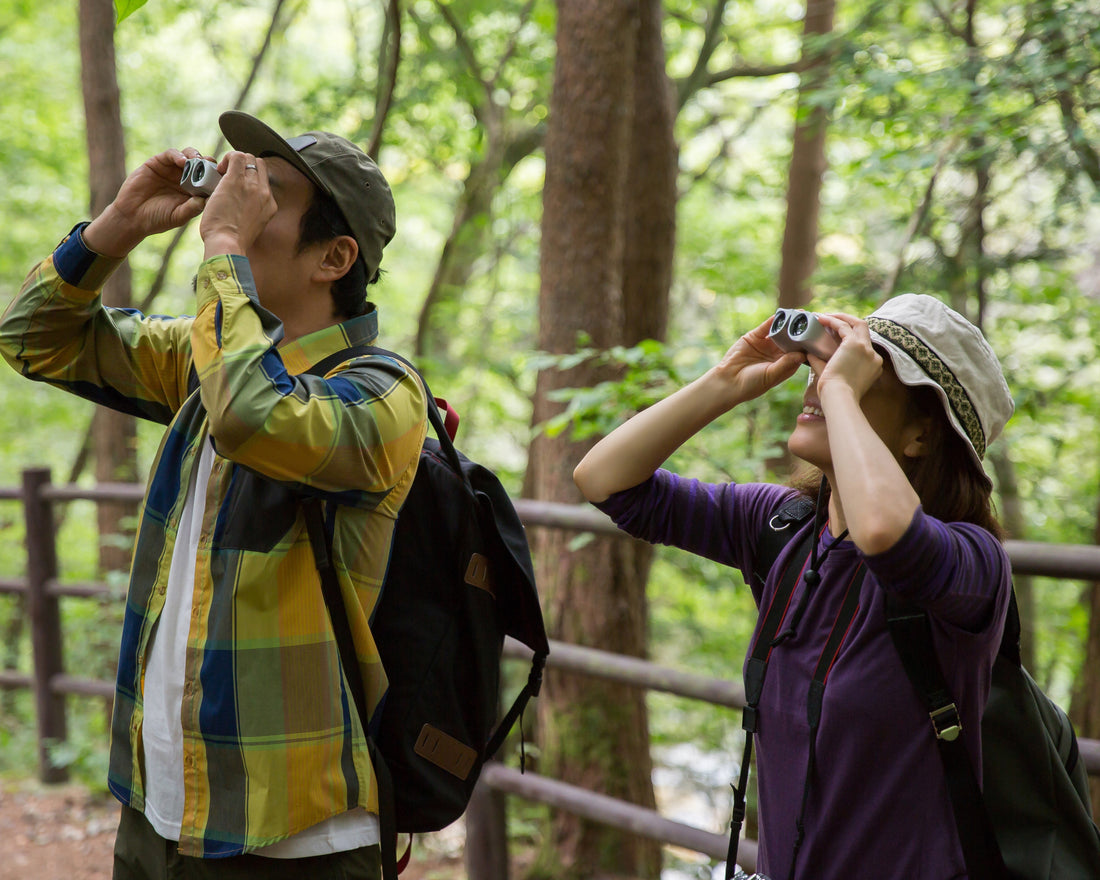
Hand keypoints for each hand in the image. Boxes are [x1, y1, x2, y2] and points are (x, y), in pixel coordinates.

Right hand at [83, 148, 207, 256]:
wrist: (132, 216)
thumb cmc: (158, 219)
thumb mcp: (179, 216)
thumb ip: (193, 208)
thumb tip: (208, 200)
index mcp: (194, 191)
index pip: (209, 179)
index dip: (216, 176)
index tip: (223, 177)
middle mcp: (185, 178)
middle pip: (202, 164)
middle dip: (208, 163)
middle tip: (213, 166)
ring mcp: (171, 170)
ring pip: (188, 155)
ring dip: (195, 156)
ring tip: (198, 162)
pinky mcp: (157, 163)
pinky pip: (171, 154)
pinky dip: (178, 155)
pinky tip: (183, 162)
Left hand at [199, 152, 277, 257]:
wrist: (228, 245)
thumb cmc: (233, 242)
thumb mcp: (253, 227)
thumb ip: (252, 214)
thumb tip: (241, 209)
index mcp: (270, 205)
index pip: (264, 179)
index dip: (251, 176)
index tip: (238, 185)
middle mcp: (265, 193)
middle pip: (259, 164)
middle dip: (244, 165)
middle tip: (228, 176)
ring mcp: (252, 186)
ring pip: (249, 158)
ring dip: (235, 161)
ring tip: (222, 173)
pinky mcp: (235, 181)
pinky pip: (236, 156)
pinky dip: (227, 158)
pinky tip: (219, 168)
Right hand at [712, 315, 806, 404]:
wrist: (728, 382)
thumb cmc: (751, 385)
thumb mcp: (771, 375)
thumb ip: (786, 364)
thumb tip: (803, 354)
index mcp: (785, 364)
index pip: (801, 351)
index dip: (809, 343)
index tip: (819, 335)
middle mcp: (778, 353)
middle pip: (793, 338)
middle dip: (801, 330)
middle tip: (813, 319)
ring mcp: (767, 344)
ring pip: (781, 330)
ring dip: (790, 322)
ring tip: (801, 313)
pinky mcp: (755, 336)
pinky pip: (767, 326)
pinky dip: (775, 319)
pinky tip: (784, 313)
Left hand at [808, 313, 882, 402]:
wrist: (838, 397)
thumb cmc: (834, 394)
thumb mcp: (832, 377)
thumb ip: (821, 363)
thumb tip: (809, 353)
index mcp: (872, 366)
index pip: (863, 345)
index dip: (849, 337)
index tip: (834, 334)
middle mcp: (874, 356)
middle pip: (864, 331)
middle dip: (849, 322)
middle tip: (831, 320)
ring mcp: (866, 349)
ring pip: (858, 324)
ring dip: (841, 318)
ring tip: (825, 316)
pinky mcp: (855, 344)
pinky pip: (844, 326)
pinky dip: (833, 320)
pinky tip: (821, 319)